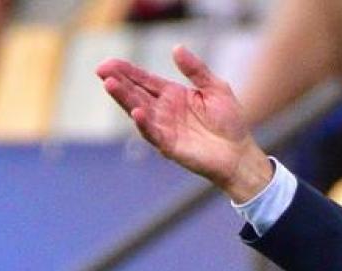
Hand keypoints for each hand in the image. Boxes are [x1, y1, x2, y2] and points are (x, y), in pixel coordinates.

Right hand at [96, 46, 272, 201]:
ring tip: (110, 85)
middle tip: (101, 70)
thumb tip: (177, 47)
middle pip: (136, 93)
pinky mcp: (170, 146)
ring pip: (139, 111)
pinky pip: (153, 134)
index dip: (127, 71)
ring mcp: (165, 128)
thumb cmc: (229, 122)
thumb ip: (196, 69)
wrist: (240, 153)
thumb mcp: (215, 87)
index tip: (108, 63)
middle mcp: (164, 111)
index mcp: (173, 95)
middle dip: (119, 82)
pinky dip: (144, 124)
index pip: (145, 80)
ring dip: (124, 99)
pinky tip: (136, 112)